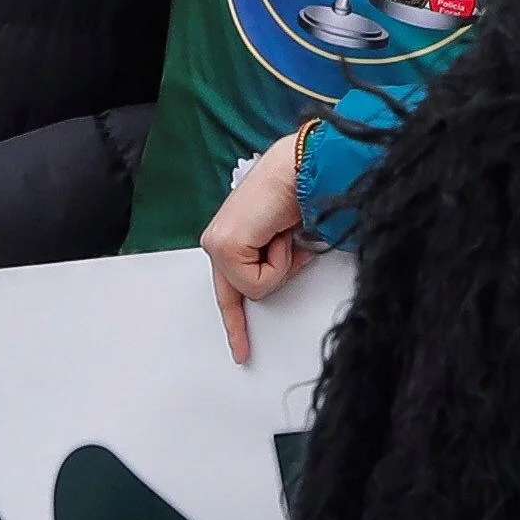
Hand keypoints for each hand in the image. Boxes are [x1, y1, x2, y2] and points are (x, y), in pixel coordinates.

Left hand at [200, 132, 313, 365]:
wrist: (302, 168)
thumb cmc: (299, 193)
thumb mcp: (286, 240)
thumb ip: (274, 263)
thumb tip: (283, 272)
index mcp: (230, 239)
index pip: (229, 290)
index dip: (236, 323)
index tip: (241, 352)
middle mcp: (217, 242)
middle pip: (246, 291)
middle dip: (275, 273)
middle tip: (282, 238)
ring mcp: (218, 245)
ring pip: (255, 289)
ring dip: (282, 265)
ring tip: (286, 232)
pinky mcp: (225, 247)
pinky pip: (258, 281)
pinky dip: (280, 262)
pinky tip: (281, 234)